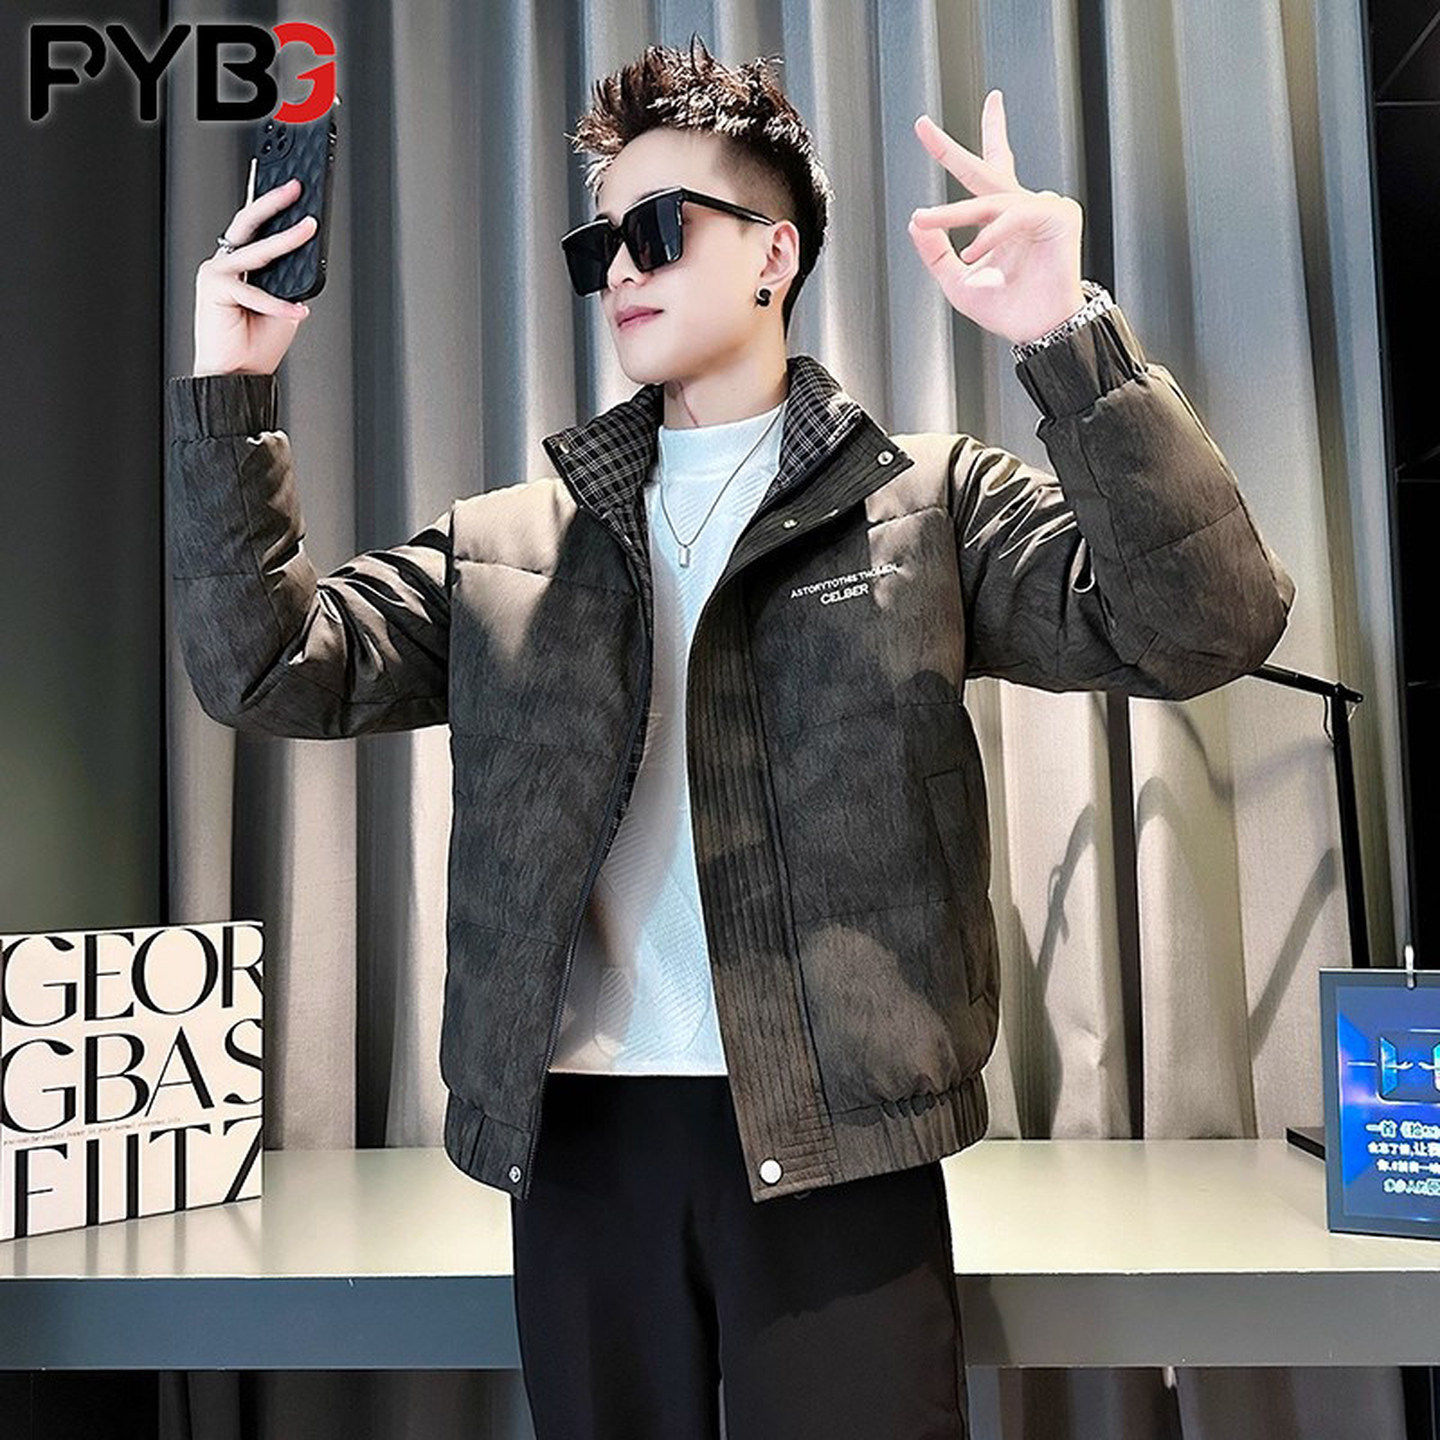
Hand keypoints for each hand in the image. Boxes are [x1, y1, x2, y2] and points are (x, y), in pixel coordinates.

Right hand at [191, 176, 317, 377]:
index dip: (270, 205)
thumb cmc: (257, 344)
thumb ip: (291, 282)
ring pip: (255, 249)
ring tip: (308, 228)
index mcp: (242, 267)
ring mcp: (217, 272)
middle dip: (273, 201)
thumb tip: (306, 258)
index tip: (291, 189)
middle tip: (296, 188)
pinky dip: (277, 304)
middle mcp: (227, 264)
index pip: (257, 229)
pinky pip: (253, 291)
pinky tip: (297, 311)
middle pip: (249, 223)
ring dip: (286, 238)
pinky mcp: (214, 288)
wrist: (238, 374)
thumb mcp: (285, 307)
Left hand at [907, 90, 1085, 346]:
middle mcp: (1020, 207)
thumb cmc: (1004, 308)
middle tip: (922, 128)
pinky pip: (1014, 215)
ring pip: (988, 200)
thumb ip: (934, 252)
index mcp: (1001, 217)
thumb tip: (913, 222)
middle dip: (952, 150)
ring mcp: (1042, 207)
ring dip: (953, 212)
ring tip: (927, 220)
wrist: (1034, 330)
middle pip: (986, 167)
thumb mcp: (956, 280)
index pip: (982, 173)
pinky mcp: (1059, 214)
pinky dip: (991, 234)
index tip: (929, 128)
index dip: (959, 151)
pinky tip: (973, 253)